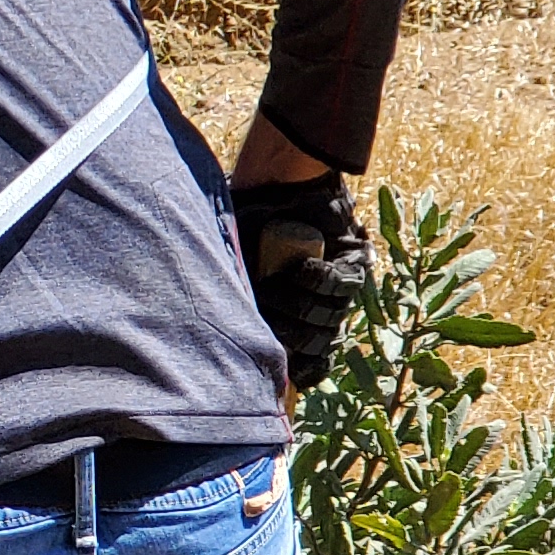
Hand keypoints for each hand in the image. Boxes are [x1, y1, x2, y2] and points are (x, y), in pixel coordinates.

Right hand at [233, 170, 370, 396]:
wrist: (279, 184)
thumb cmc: (247, 223)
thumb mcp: (228, 267)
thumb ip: (221, 301)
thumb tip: (201, 354)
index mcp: (289, 316)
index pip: (307, 364)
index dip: (300, 371)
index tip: (283, 365)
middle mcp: (315, 307)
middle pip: (315, 345)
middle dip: (292, 329)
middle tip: (268, 301)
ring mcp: (336, 291)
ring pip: (330, 319)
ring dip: (302, 301)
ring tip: (281, 279)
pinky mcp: (353, 266)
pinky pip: (343, 288)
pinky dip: (321, 280)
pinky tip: (305, 267)